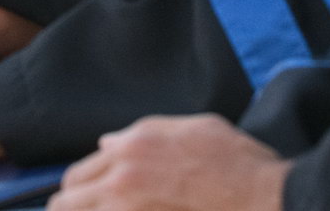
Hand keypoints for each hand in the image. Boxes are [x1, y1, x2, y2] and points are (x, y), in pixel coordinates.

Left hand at [47, 115, 289, 210]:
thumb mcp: (190, 126)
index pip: (81, 170)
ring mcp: (131, 208)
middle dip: (67, 207)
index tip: (82, 197)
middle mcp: (123, 178)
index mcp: (133, 146)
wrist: (262, 194)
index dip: (77, 187)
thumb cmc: (235, 159)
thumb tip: (109, 144)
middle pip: (67, 201)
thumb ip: (143, 134)